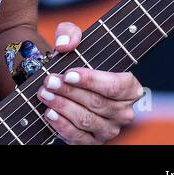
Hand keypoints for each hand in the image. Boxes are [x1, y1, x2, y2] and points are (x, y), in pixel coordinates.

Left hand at [36, 21, 142, 143]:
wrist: (65, 84)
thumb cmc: (75, 63)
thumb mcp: (74, 40)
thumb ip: (70, 32)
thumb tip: (64, 44)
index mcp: (129, 87)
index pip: (115, 86)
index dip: (92, 81)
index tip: (69, 74)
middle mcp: (124, 111)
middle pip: (97, 103)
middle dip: (69, 91)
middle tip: (49, 81)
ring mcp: (109, 129)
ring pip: (86, 120)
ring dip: (63, 106)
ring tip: (44, 93)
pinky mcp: (93, 142)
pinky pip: (78, 137)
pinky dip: (62, 126)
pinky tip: (50, 113)